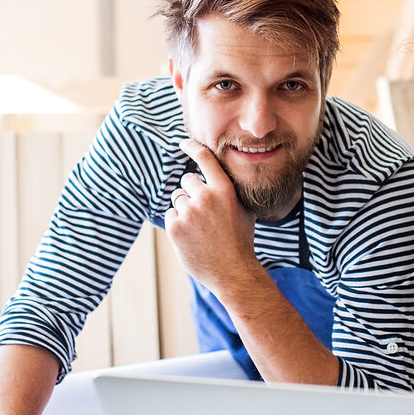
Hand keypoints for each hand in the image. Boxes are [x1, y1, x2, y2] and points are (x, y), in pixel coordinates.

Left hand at [164, 140, 262, 294]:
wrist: (232, 271)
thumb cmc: (240, 239)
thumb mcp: (243, 208)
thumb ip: (228, 189)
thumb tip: (216, 173)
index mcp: (224, 189)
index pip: (205, 158)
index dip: (192, 147)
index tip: (183, 143)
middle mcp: (205, 197)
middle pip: (187, 180)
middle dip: (191, 192)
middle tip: (203, 213)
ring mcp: (188, 212)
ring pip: (177, 198)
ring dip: (185, 209)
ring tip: (200, 228)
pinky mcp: (175, 227)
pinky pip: (170, 214)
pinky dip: (177, 223)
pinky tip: (192, 236)